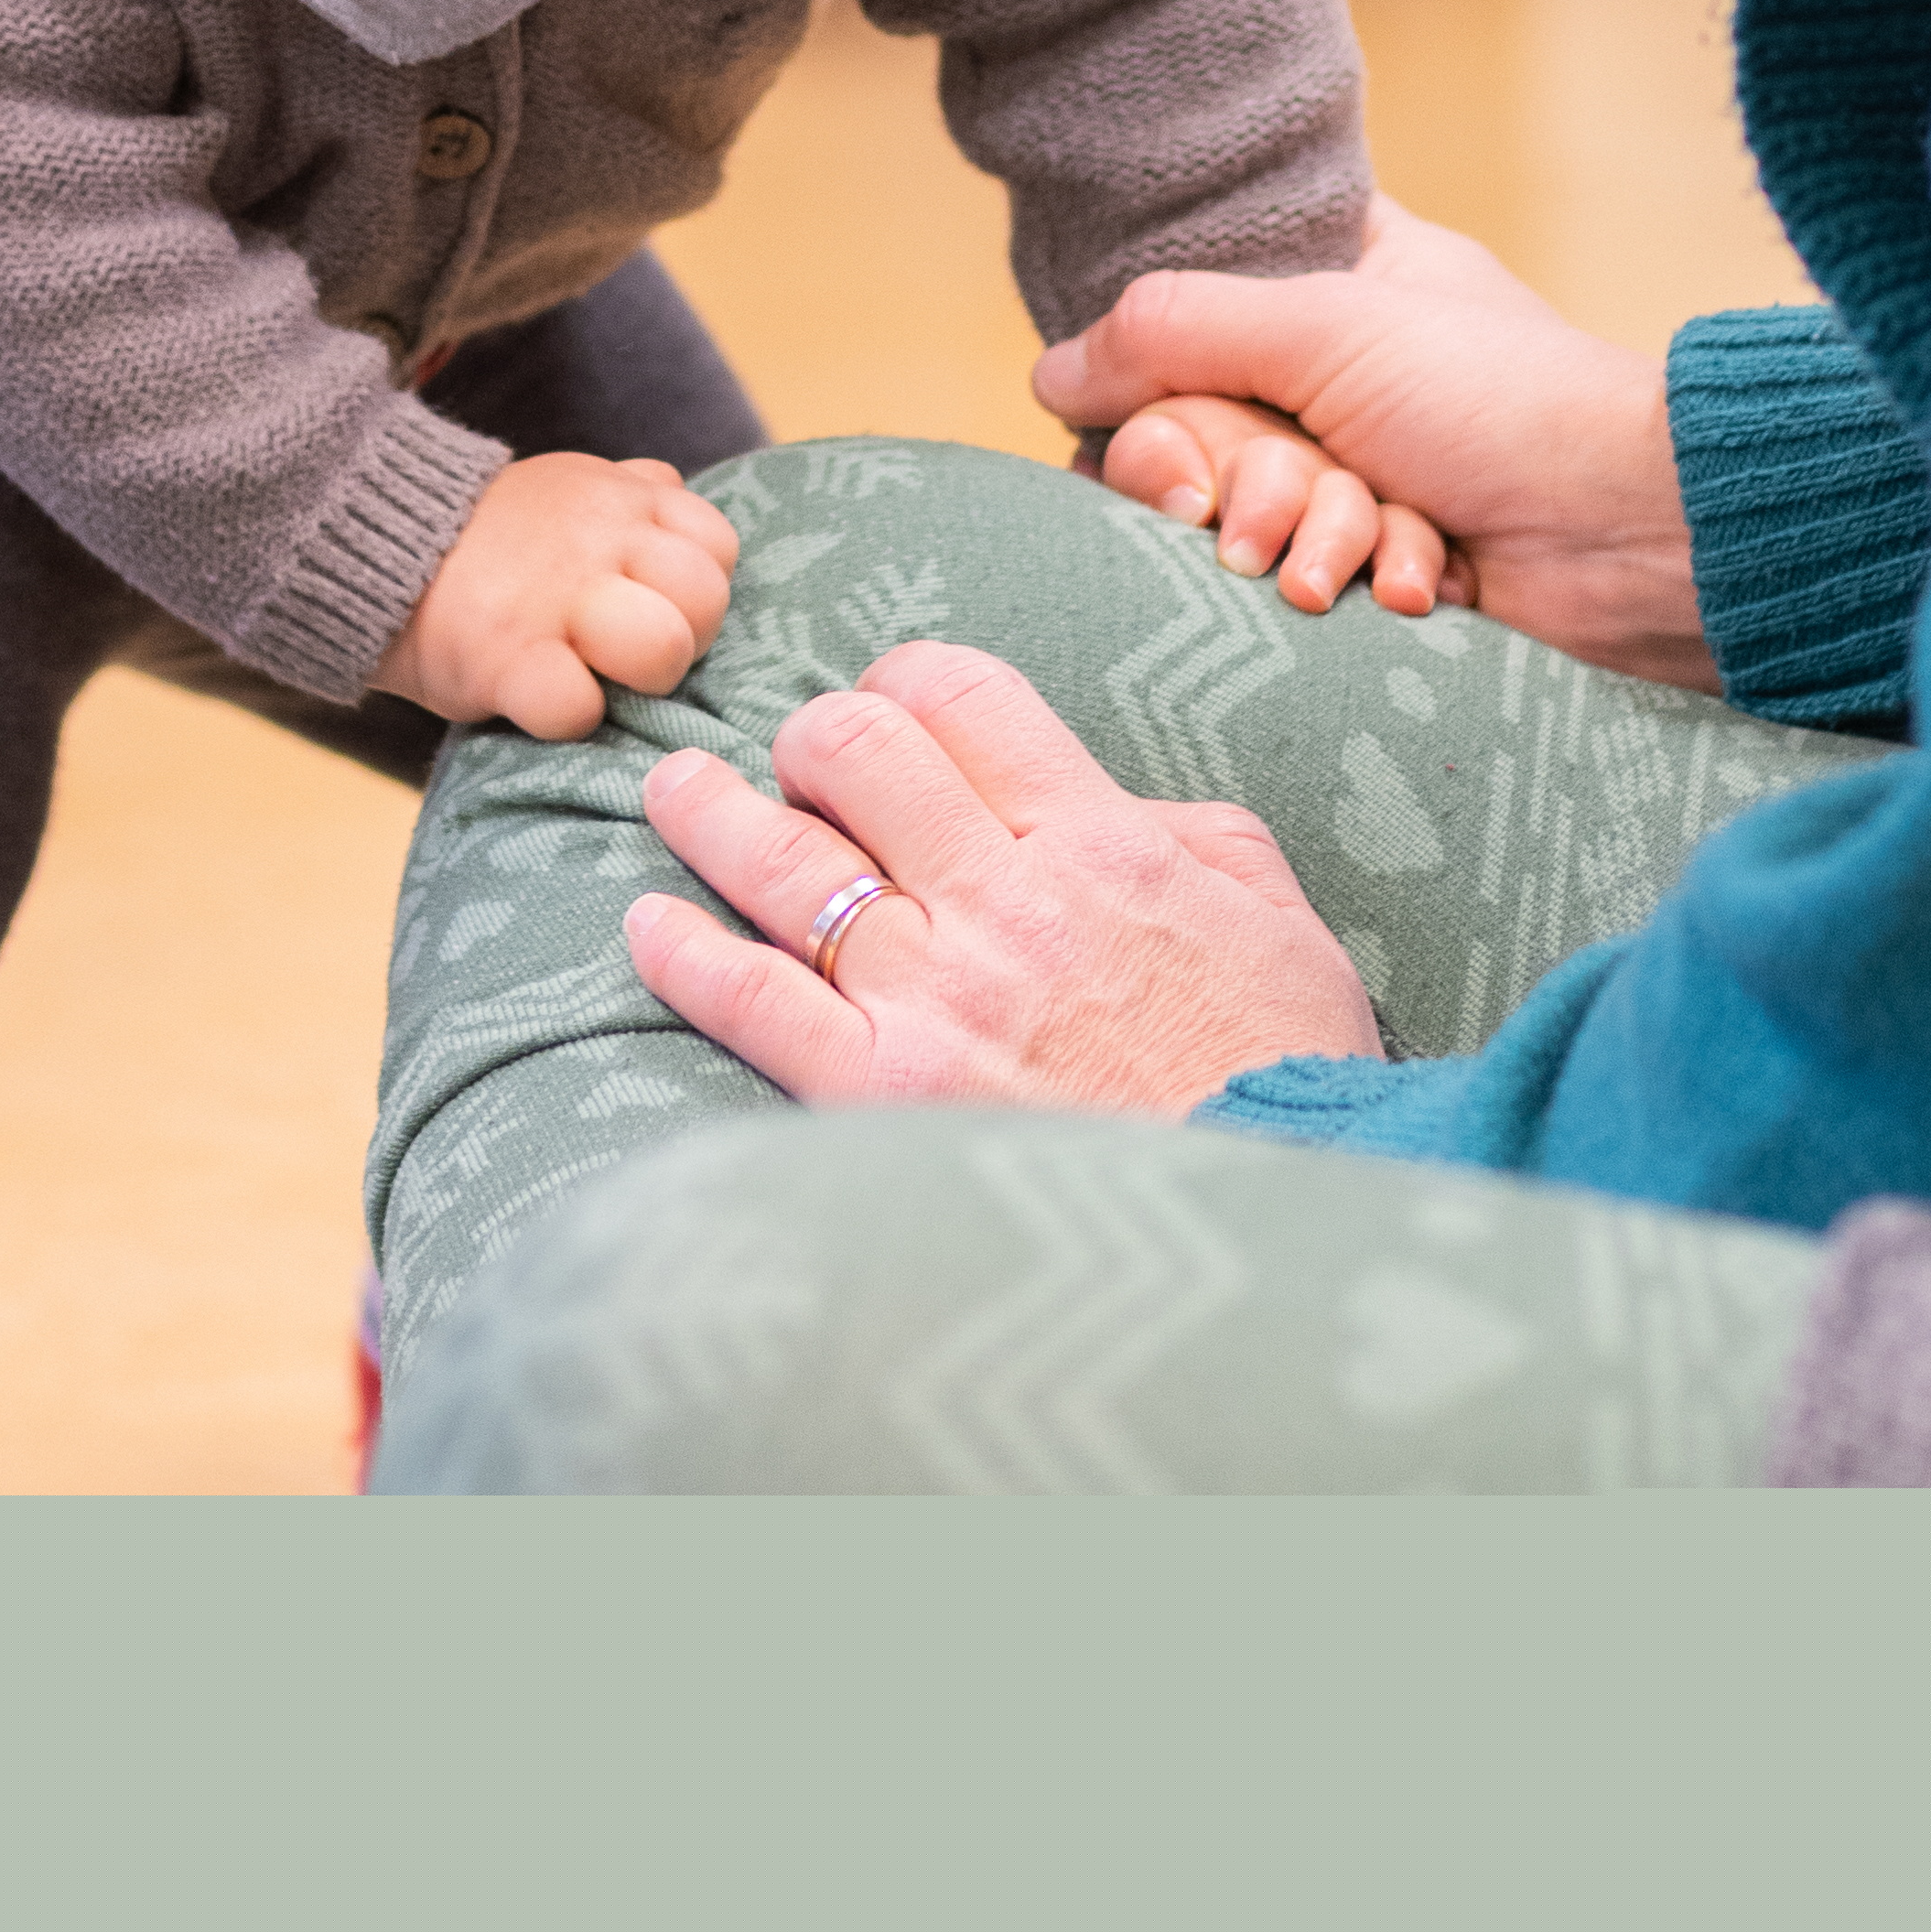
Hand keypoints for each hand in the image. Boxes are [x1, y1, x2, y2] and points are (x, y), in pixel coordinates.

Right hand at [380, 451, 740, 745]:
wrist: (372, 545)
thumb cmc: (489, 539)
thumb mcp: (567, 487)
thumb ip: (631, 493)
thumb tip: (677, 493)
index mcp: (621, 499)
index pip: (718, 546)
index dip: (695, 588)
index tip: (650, 602)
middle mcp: (600, 540)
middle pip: (704, 600)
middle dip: (680, 639)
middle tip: (625, 651)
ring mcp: (557, 599)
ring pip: (662, 648)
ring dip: (637, 681)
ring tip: (592, 674)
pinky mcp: (508, 658)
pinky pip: (579, 708)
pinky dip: (566, 718)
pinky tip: (539, 699)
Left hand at [628, 637, 1380, 1115]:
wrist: (1264, 1250)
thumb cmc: (1282, 1081)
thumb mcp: (1279, 923)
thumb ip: (1192, 837)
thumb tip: (1104, 802)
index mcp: (1101, 845)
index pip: (963, 698)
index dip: (906, 682)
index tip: (888, 704)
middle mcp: (1003, 902)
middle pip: (856, 751)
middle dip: (813, 735)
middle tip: (798, 758)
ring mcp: (932, 998)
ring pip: (780, 859)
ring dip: (708, 810)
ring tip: (675, 792)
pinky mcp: (878, 1097)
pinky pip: (747, 1000)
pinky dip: (681, 953)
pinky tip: (648, 926)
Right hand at [1037, 191, 1722, 687]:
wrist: (1640, 537)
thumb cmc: (1504, 402)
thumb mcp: (1324, 327)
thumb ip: (1171, 331)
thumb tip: (1049, 377)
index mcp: (1343, 272)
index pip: (1189, 314)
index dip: (1167, 378)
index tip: (1179, 411)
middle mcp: (1346, 368)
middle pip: (1202, 429)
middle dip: (1247, 477)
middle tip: (1279, 498)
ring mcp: (1371, 465)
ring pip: (1252, 514)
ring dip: (1312, 537)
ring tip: (1375, 542)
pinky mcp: (1392, 557)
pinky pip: (1316, 576)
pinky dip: (1365, 580)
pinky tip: (1422, 581)